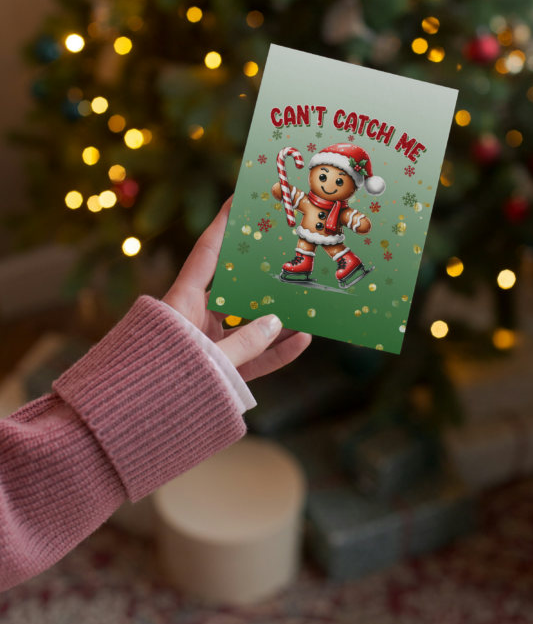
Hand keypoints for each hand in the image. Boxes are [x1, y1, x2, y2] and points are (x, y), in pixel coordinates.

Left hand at [163, 196, 311, 380]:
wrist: (132, 425)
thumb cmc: (158, 385)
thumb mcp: (205, 360)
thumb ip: (245, 344)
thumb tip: (278, 322)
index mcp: (181, 303)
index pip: (206, 256)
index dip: (221, 225)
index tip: (237, 198)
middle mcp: (195, 320)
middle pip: (234, 288)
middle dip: (261, 273)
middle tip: (288, 252)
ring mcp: (208, 346)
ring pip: (248, 325)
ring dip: (278, 317)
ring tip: (307, 301)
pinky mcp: (219, 373)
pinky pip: (252, 359)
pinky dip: (275, 353)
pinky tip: (303, 341)